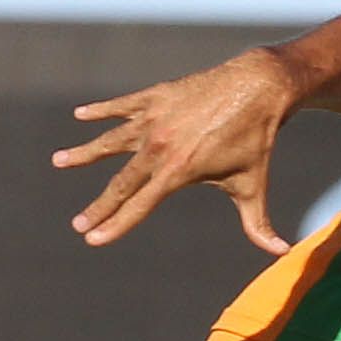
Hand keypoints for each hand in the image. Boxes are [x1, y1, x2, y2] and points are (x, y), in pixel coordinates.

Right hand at [53, 49, 304, 252]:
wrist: (258, 87)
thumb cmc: (256, 140)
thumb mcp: (253, 186)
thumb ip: (258, 224)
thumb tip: (282, 253)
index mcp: (178, 171)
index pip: (140, 205)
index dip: (115, 225)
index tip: (93, 239)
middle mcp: (160, 146)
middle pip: (121, 182)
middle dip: (98, 206)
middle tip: (77, 224)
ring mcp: (155, 119)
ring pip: (111, 140)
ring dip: (84, 153)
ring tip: (58, 162)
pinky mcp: (156, 96)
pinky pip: (122, 106)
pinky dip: (101, 111)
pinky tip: (80, 116)